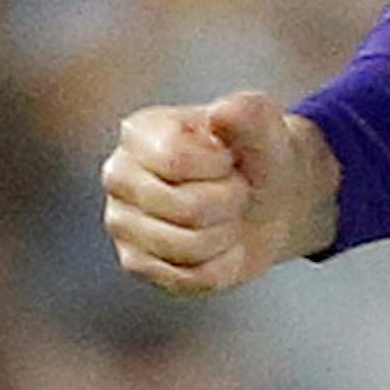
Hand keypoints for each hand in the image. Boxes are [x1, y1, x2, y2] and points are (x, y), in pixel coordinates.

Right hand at [101, 92, 339, 294]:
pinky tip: (220, 241)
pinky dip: (222, 262)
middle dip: (231, 200)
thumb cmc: (259, 151)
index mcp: (140, 131)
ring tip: (227, 212)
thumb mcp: (266, 125)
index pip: (175, 159)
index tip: (230, 155)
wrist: (270, 195)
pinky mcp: (136, 263)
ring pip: (188, 246)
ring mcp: (122, 223)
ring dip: (228, 232)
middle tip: (235, 186)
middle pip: (186, 209)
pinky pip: (192, 277)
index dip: (220, 164)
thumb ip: (249, 113)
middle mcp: (119, 176)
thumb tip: (222, 112)